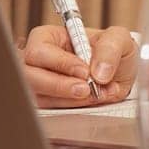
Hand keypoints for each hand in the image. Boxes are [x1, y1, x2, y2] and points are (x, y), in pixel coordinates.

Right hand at [20, 24, 138, 108]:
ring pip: (40, 97)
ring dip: (69, 100)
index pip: (40, 51)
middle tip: (85, 89)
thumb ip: (110, 48)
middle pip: (29, 76)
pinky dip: (73, 109)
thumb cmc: (112, 51)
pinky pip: (51, 111)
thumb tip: (99, 73)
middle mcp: (38, 61)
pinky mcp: (48, 103)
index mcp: (47, 38)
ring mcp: (39, 84)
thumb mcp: (119, 39)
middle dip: (58, 86)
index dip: (60, 63)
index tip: (84, 72)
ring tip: (96, 94)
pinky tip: (91, 101)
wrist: (119, 75)